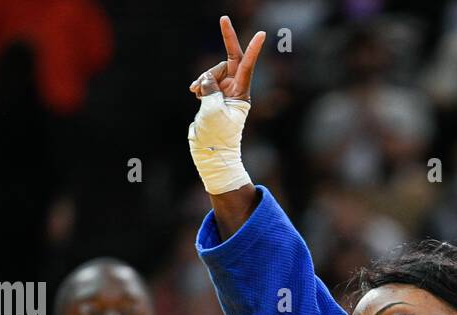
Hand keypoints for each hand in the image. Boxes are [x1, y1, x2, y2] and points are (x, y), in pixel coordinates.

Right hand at [188, 16, 265, 195]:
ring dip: (202, 79)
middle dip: (226, 42)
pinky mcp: (213, 96)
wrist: (211, 153)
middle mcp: (235, 90)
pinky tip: (194, 94)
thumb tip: (205, 79)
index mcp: (241, 93)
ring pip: (212, 72)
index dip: (252, 49)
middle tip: (224, 18)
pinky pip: (204, 81)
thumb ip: (209, 89)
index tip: (262, 34)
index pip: (247, 66)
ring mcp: (224, 92)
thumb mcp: (212, 111)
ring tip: (197, 95)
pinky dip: (198, 85)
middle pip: (229, 60)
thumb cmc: (217, 136)